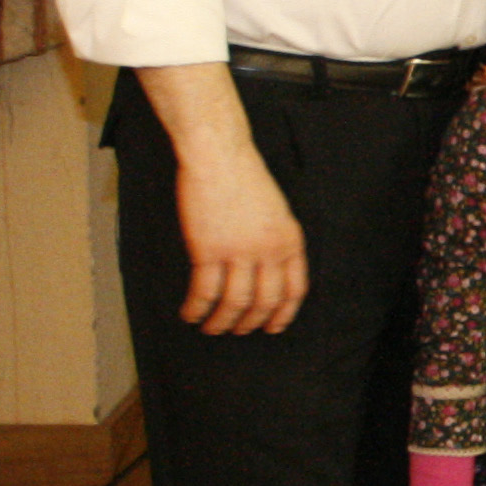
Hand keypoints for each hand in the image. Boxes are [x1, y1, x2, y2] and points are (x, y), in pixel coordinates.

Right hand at [175, 143, 306, 334]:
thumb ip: (276, 241)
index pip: (294, 290)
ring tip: (211, 328)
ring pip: (234, 303)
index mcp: (290, 240)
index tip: (273, 327)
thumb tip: (268, 271)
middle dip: (251, 323)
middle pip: (264, 302)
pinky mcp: (208, 249)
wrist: (219, 154)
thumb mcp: (276, 210)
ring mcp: (239, 251)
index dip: (283, 314)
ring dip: (222, 322)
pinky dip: (197, 308)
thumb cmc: (244, 177)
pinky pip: (205, 291)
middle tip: (238, 331)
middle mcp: (269, 250)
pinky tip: (191, 314)